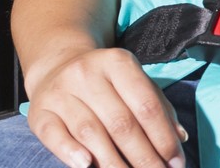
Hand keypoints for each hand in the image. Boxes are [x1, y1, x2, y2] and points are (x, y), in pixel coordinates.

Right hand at [23, 46, 187, 167]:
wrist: (57, 64)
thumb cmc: (105, 81)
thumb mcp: (133, 81)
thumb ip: (158, 106)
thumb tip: (180, 137)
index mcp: (117, 62)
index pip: (146, 105)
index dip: (164, 138)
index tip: (176, 163)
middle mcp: (87, 73)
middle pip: (121, 123)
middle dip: (144, 158)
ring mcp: (61, 91)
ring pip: (91, 133)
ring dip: (114, 164)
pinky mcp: (39, 111)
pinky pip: (54, 135)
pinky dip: (70, 152)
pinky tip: (87, 165)